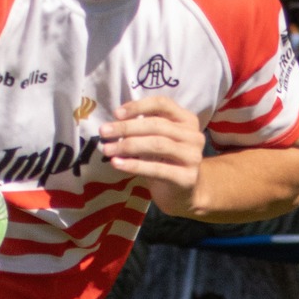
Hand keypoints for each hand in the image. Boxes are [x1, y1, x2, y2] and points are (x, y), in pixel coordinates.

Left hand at [103, 95, 205, 215]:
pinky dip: (134, 165)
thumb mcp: (158, 139)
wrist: (184, 194)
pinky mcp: (187, 178)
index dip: (138, 106)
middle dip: (127, 127)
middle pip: (157, 125)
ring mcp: (193, 157)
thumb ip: (144, 128)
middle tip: (104, 132)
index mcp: (187, 120)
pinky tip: (117, 164)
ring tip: (107, 149)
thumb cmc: (166, 161)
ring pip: (157, 145)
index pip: (162, 104)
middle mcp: (194, 136)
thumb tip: (114, 124)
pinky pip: (156, 169)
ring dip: (128, 146)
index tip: (116, 113)